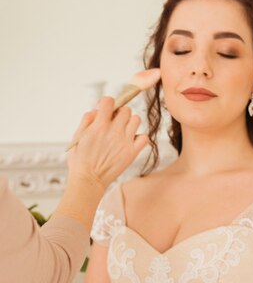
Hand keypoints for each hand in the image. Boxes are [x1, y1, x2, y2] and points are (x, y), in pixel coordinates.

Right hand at [67, 68, 160, 189]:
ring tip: (122, 131)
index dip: (106, 103)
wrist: (89, 181)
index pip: (109, 101)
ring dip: (129, 123)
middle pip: (125, 109)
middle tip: (113, 123)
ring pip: (136, 120)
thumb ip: (87, 120)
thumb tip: (97, 109)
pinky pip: (144, 137)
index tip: (104, 111)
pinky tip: (130, 141)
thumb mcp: (77, 136)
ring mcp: (125, 142)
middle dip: (119, 113)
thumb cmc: (80, 160)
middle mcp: (114, 132)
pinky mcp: (132, 153)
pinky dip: (139, 137)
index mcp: (99, 126)